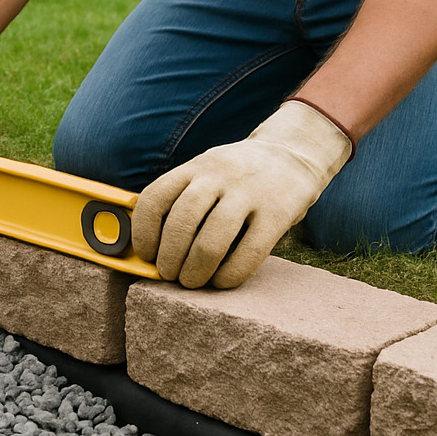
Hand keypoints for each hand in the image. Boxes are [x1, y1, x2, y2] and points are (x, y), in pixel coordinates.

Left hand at [131, 100, 352, 288]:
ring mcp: (250, 193)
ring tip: (191, 281)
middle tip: (169, 274)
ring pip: (211, 242)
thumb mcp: (207, 170)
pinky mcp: (277, 214)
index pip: (155, 198)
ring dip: (195, 269)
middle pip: (181, 222)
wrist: (293, 154)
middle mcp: (219, 176)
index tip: (146, 254)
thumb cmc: (238, 175)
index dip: (143, 232)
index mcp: (196, 166)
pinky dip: (230, 274)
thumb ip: (183, 196)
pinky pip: (248, 253)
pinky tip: (222, 281)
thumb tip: (152, 247)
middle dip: (169, 257)